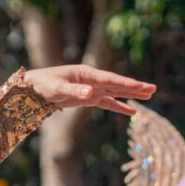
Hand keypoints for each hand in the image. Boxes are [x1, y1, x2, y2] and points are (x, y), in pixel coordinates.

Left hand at [22, 65, 154, 115]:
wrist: (32, 88)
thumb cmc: (42, 85)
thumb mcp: (56, 89)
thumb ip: (73, 91)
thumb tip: (90, 94)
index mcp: (86, 74)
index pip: (110, 79)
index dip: (125, 83)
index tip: (140, 86)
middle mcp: (91, 80)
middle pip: (117, 84)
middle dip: (134, 87)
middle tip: (153, 88)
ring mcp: (91, 89)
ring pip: (115, 92)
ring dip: (131, 94)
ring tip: (149, 95)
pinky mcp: (87, 99)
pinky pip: (107, 103)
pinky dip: (119, 107)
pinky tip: (132, 111)